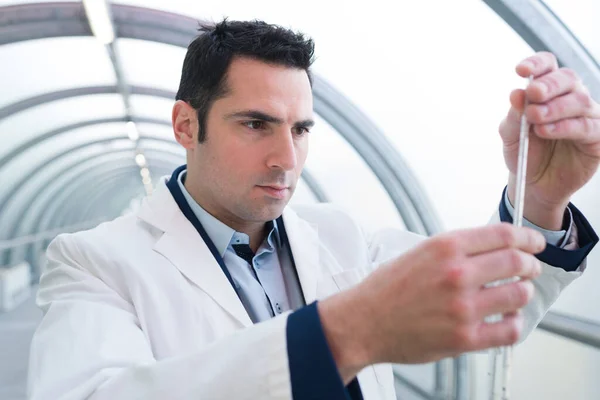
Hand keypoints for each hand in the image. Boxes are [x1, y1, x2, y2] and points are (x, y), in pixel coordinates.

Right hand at [318, 223, 543, 382]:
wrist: (363, 321)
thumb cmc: (387, 288)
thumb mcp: (419, 253)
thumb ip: (457, 249)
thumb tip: (494, 248)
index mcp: (444, 247)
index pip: (502, 234)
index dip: (527, 237)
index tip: (534, 243)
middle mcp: (456, 274)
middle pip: (516, 262)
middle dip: (530, 264)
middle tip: (530, 268)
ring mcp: (462, 307)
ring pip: (518, 295)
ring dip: (523, 292)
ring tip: (516, 294)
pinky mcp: (464, 338)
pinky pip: (508, 331)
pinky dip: (514, 324)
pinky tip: (507, 320)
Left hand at [500, 52, 599, 229]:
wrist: (532, 184)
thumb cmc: (524, 153)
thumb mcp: (511, 135)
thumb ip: (514, 116)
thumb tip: (516, 93)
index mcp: (547, 91)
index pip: (548, 66)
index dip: (537, 63)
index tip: (521, 70)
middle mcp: (569, 98)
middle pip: (567, 79)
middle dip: (549, 85)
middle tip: (533, 94)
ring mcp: (586, 117)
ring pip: (580, 101)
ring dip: (555, 107)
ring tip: (535, 118)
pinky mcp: (596, 138)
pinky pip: (587, 127)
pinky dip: (566, 127)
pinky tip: (546, 130)